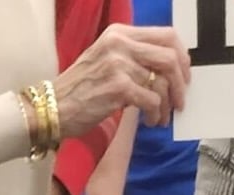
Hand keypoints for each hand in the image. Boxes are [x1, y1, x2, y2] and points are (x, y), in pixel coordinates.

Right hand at [56, 24, 189, 135]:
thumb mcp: (104, 60)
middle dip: (180, 83)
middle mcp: (119, 43)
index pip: (166, 35)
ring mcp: (118, 64)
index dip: (182, 56)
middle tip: (179, 100)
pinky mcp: (118, 87)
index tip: (183, 75)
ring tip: (161, 117)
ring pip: (162, 82)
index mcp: (118, 33)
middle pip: (170, 57)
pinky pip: (152, 100)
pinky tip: (149, 121)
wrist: (50, 109)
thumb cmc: (77, 90)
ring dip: (167, 104)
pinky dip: (155, 114)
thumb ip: (133, 56)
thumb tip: (168, 69)